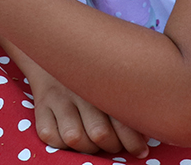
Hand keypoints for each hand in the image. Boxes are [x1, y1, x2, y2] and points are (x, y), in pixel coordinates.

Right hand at [25, 60, 150, 156]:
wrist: (55, 41)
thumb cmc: (93, 65)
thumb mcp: (112, 71)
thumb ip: (127, 93)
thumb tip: (149, 125)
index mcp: (104, 81)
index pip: (124, 120)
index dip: (134, 142)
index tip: (141, 150)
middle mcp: (81, 90)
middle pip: (100, 133)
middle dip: (111, 146)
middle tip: (115, 145)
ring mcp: (59, 97)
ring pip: (74, 138)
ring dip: (86, 147)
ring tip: (94, 144)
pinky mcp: (41, 104)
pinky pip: (48, 135)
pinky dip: (60, 143)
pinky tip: (69, 137)